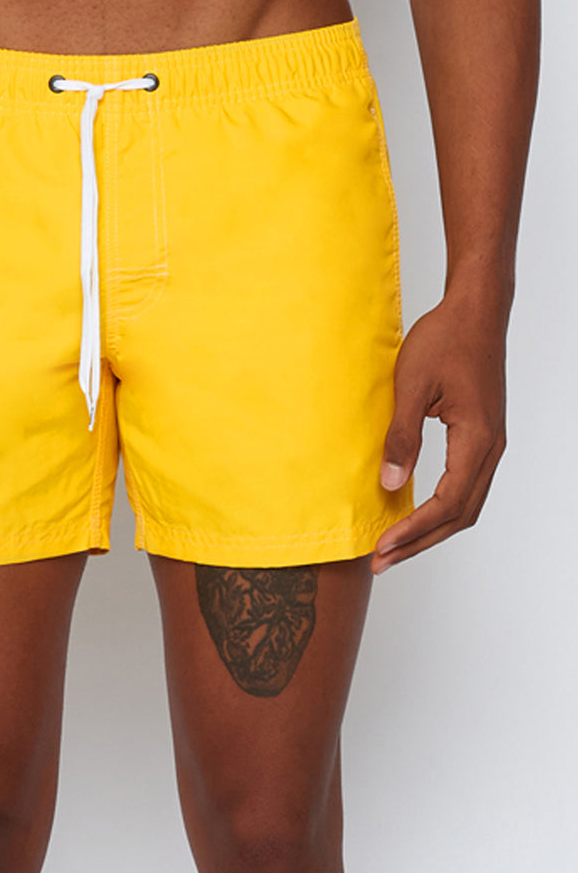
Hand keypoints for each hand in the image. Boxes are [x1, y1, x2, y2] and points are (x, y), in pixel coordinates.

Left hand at [371, 293, 507, 573]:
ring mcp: (489, 444)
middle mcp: (490, 448)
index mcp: (477, 438)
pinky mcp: (480, 436)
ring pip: (466, 504)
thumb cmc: (444, 339)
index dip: (413, 529)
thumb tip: (392, 483)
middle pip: (460, 515)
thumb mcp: (412, 386)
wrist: (474, 311)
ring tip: (394, 546)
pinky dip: (440, 508)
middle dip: (420, 541)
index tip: (382, 546)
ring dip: (430, 529)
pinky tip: (413, 512)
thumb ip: (402, 436)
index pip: (447, 502)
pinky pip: (465, 485)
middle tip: (381, 561)